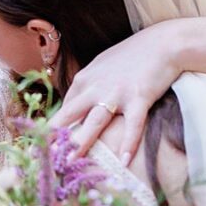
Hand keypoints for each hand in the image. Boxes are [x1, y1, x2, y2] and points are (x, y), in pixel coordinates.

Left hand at [55, 24, 179, 164]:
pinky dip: (128, 143)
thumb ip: (89, 85)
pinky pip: (132, 125)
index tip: (48, 145)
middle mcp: (96, 86)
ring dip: (81, 143)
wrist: (163, 43)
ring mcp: (117, 93)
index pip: (65, 108)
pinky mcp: (139, 97)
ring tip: (71, 162)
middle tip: (42, 155)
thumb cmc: (133, 55)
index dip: (56, 128)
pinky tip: (124, 161)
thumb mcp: (102, 66)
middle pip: (70, 115)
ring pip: (94, 122)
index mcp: (85, 79)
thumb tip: (76, 104)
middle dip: (55, 136)